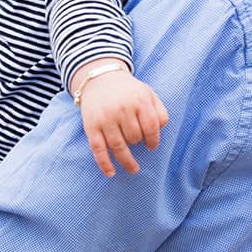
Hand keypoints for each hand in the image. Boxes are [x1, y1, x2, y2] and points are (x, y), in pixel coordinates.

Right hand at [74, 62, 169, 176]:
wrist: (99, 78)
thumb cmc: (128, 90)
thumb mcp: (147, 93)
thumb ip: (159, 110)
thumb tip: (160, 130)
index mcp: (139, 100)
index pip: (151, 127)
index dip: (154, 140)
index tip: (152, 146)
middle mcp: (122, 109)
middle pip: (134, 137)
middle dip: (137, 142)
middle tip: (136, 142)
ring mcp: (105, 118)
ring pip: (118, 146)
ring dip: (127, 161)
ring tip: (133, 169)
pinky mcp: (91, 126)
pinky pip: (98, 149)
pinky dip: (104, 163)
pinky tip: (111, 173)